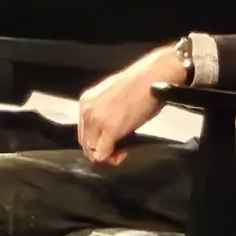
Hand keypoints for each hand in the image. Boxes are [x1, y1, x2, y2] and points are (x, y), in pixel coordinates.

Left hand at [76, 48, 187, 166]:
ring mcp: (96, 120)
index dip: (96, 141)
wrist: (153, 76)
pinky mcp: (110, 130)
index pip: (83, 130)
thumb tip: (108, 130)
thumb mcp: (114, 97)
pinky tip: (123, 153)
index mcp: (87, 101)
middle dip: (99, 151)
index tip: (111, 142)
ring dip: (105, 156)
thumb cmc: (141, 83)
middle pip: (85, 142)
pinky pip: (102, 154)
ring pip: (91, 151)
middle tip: (117, 152)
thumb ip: (105, 112)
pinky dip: (112, 159)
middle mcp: (87, 110)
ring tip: (121, 152)